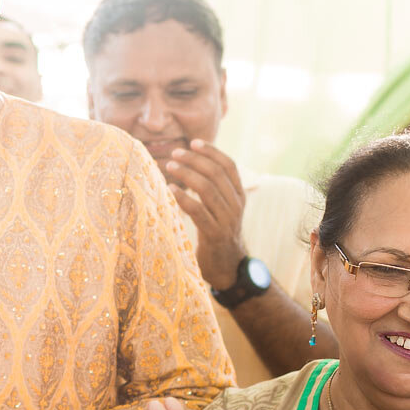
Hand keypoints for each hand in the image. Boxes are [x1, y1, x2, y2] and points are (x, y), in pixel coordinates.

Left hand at [166, 139, 248, 290]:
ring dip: (186, 174)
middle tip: (174, 154)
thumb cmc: (217, 232)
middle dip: (194, 160)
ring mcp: (227, 220)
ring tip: (169, 166)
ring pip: (208, 189)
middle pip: (216, 174)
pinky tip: (170, 189)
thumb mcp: (221, 207)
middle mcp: (236, 205)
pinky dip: (183, 198)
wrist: (227, 266)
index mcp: (239, 195)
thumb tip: (191, 162)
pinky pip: (199, 211)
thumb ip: (213, 188)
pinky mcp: (215, 234)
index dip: (212, 151)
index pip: (229, 165)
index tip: (193, 142)